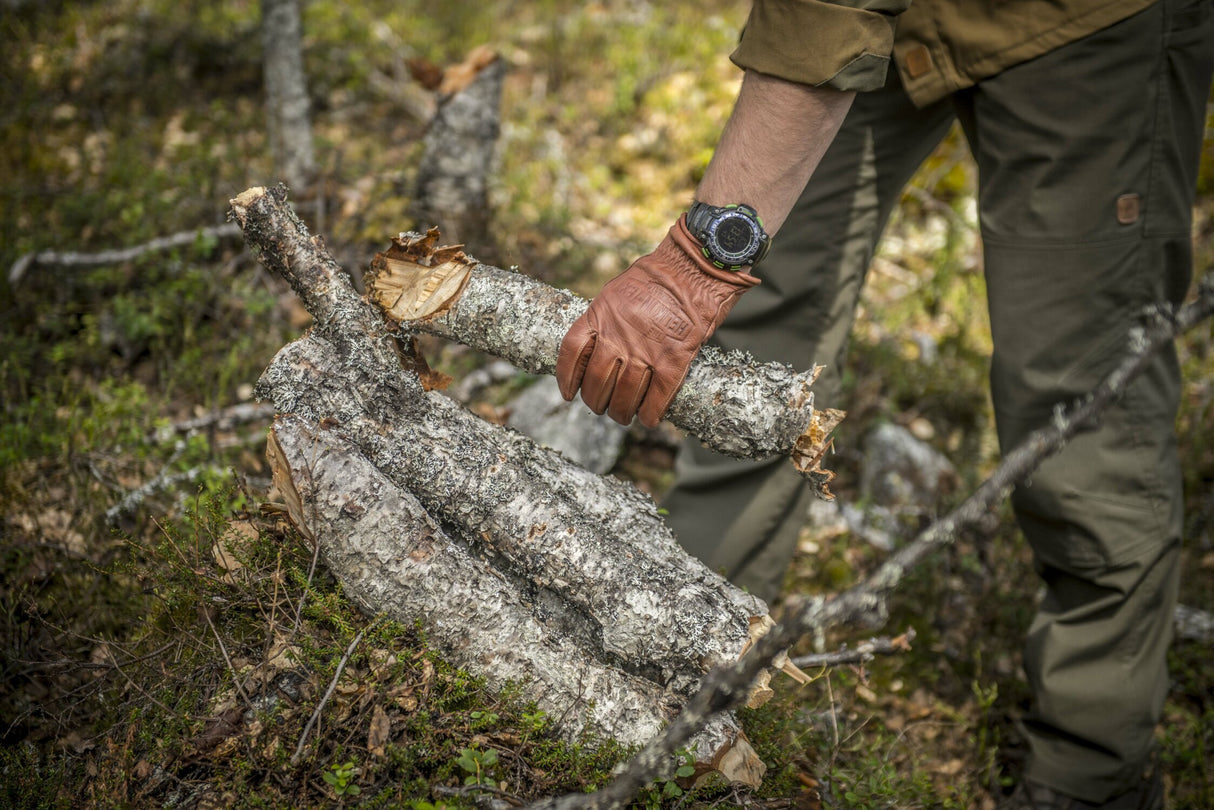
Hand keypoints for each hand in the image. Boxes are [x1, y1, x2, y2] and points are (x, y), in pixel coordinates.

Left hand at [556, 215, 758, 426]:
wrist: (695, 267)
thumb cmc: (660, 275)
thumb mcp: (617, 290)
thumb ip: (605, 318)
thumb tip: (599, 346)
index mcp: (600, 315)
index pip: (571, 352)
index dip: (566, 378)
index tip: (568, 393)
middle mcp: (617, 336)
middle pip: (596, 381)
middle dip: (596, 401)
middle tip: (601, 407)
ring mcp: (645, 350)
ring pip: (624, 395)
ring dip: (621, 412)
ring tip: (623, 416)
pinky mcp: (673, 359)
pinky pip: (657, 397)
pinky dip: (651, 413)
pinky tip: (650, 419)